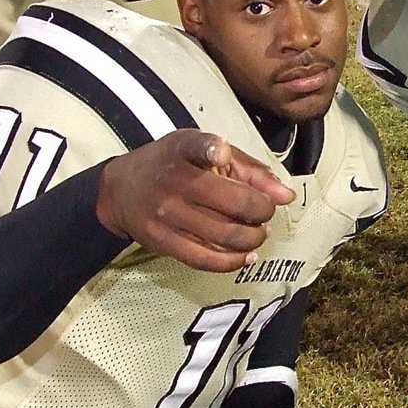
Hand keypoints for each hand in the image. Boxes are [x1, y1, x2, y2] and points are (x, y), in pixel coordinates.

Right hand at [95, 129, 296, 272]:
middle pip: (235, 203)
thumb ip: (250, 170)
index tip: (221, 153)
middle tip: (264, 212)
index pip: (196, 146)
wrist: (121, 190)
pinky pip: (205, 259)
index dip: (211, 150)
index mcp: (183, 149)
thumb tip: (286, 196)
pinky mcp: (162, 241)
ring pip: (226, 235)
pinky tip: (246, 255)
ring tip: (257, 232)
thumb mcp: (207, 152)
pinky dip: (234, 261)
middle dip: (263, 212)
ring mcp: (166, 213)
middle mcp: (174, 181)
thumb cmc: (175, 166)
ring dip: (254, 238)